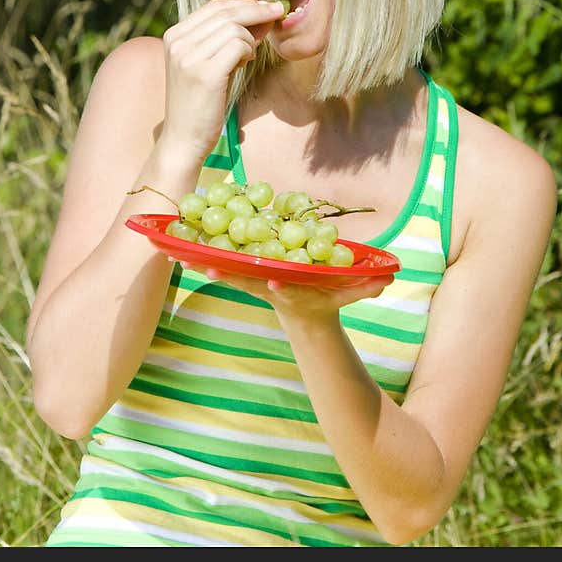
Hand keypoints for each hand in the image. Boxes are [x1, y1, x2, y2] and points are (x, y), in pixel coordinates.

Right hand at [159, 0, 284, 161]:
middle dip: (257, 11)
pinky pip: (238, 45)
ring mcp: (188, 57)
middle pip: (225, 12)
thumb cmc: (200, 102)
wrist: (184, 139)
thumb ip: (225, 39)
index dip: (244, 4)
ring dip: (250, 39)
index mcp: (174, 35)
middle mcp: (177, 42)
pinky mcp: (204, 73)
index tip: (266, 9)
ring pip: (234, 27)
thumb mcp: (207, 63)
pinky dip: (248, 51)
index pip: (214, 6)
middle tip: (278, 13)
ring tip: (247, 57)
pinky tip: (244, 64)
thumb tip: (261, 14)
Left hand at [175, 258, 393, 324]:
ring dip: (201, 264)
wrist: (304, 313)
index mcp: (292, 289)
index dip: (279, 284)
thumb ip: (366, 287)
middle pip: (245, 279)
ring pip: (224, 272)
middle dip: (225, 273)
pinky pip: (217, 264)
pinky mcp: (242, 273)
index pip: (286, 288)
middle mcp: (267, 284)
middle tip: (203, 265)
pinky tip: (173, 248)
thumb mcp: (349, 294)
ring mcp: (252, 281)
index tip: (273, 280)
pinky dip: (197, 257)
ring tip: (176, 255)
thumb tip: (388, 279)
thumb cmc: (328, 299)